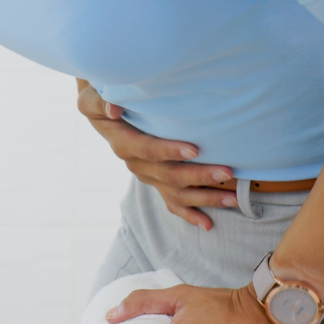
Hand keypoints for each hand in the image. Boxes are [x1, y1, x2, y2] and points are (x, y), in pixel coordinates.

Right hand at [77, 79, 236, 229]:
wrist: (105, 115)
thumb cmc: (103, 101)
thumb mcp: (92, 98)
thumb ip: (100, 102)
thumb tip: (114, 108)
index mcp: (123, 144)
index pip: (148, 150)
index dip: (169, 151)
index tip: (195, 150)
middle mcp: (136, 165)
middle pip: (169, 175)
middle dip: (199, 175)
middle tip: (226, 171)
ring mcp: (148, 177)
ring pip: (176, 193)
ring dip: (205, 198)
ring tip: (232, 198)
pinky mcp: (156, 182)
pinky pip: (172, 203)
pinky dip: (190, 215)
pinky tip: (208, 224)